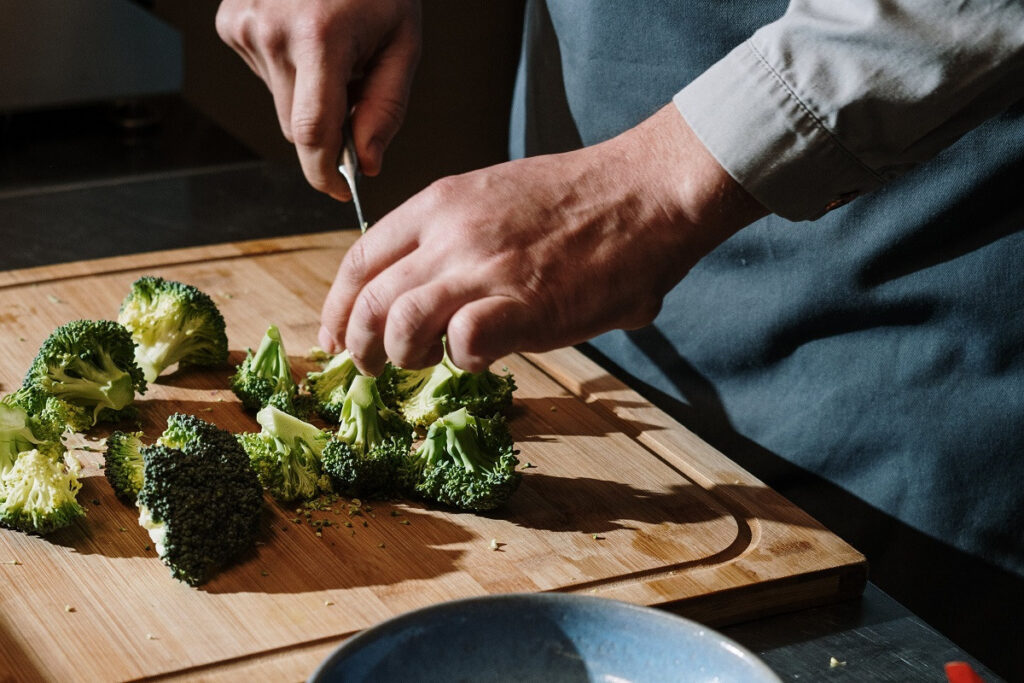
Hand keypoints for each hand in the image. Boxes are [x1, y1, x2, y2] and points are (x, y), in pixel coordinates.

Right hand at [216, 0, 420, 198]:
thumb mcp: (402, 42)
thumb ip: (386, 107)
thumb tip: (367, 162)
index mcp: (319, 37)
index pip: (312, 132)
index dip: (324, 172)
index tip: (340, 190)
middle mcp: (271, 32)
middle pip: (297, 126)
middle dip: (327, 128)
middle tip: (355, 90)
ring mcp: (244, 25)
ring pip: (280, 104)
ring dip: (309, 95)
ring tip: (331, 49)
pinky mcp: (230, 22)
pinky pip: (265, 76)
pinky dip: (289, 71)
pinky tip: (305, 36)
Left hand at [319, 105, 767, 373]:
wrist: (646, 192)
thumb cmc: (580, 200)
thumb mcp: (496, 198)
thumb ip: (455, 240)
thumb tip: (433, 295)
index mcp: (439, 204)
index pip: (360, 261)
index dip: (338, 306)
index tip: (335, 335)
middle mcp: (450, 235)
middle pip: (369, 303)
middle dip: (359, 347)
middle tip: (369, 367)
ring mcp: (484, 270)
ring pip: (400, 328)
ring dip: (404, 358)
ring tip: (427, 362)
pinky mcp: (524, 306)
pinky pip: (463, 345)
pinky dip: (464, 360)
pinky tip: (485, 355)